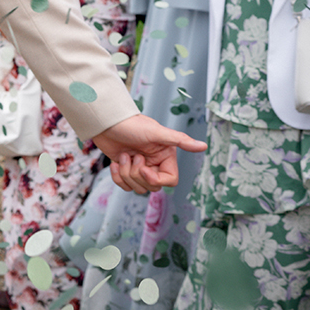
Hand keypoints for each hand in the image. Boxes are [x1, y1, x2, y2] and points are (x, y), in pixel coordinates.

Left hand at [90, 114, 206, 193]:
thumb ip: (180, 140)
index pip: (170, 181)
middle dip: (138, 174)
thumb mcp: (156, 132)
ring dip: (126, 174)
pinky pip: (124, 186)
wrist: (106, 122)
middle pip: (152, 187)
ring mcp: (139, 167)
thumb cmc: (131, 124)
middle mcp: (154, 163)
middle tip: (133, 156)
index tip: (143, 167)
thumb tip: (204, 146)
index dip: (155, 179)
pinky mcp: (124, 169)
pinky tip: (115, 162)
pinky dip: (117, 177)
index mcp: (165, 156)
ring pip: (138, 188)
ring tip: (124, 155)